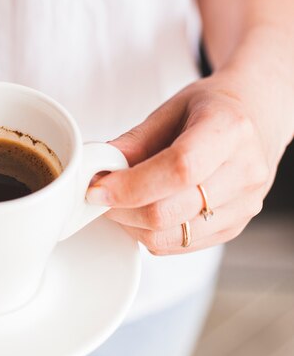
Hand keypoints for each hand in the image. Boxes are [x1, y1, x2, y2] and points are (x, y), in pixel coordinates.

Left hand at [86, 71, 291, 254]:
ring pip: (169, 236)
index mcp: (229, 130)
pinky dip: (149, 234)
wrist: (257, 117)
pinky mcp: (234, 228)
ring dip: (131, 225)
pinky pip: (177, 245)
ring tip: (121, 202)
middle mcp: (245, 172)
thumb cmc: (211, 110)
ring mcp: (244, 205)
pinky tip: (143, 211)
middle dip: (120, 209)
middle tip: (99, 195)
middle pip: (168, 212)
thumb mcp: (171, 110)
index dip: (130, 185)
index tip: (97, 188)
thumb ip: (134, 141)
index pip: (178, 169)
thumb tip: (97, 168)